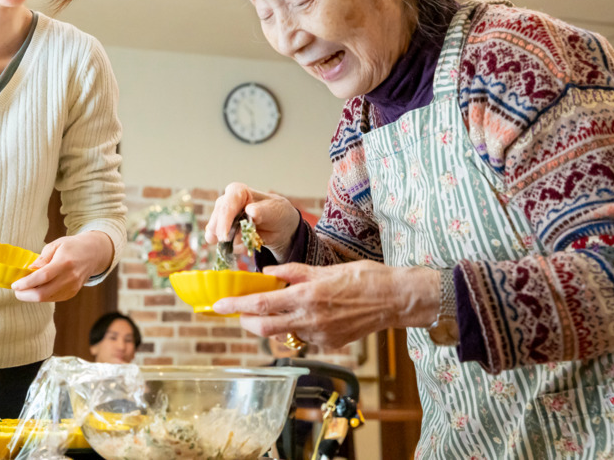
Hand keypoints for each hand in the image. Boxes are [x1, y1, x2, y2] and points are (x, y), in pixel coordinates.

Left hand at [11, 230, 113, 302]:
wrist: (93, 254)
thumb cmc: (72, 247)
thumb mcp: (56, 245)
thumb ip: (42, 258)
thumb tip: (30, 271)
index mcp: (65, 263)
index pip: (43, 277)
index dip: (26, 283)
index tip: (15, 285)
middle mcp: (70, 278)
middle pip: (43, 293)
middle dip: (25, 295)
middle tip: (16, 290)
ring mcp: (72, 288)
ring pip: (46, 299)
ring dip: (32, 296)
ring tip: (24, 288)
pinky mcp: (72, 293)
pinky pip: (52, 298)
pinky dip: (41, 296)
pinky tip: (36, 288)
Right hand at [204, 182, 300, 254]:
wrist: (279, 227)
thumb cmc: (276, 213)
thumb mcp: (275, 210)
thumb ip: (263, 211)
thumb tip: (250, 210)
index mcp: (238, 192)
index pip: (227, 203)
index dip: (224, 219)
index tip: (225, 236)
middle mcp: (227, 203)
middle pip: (217, 218)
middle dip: (222, 233)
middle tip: (229, 243)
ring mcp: (223, 218)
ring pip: (215, 231)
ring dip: (227, 242)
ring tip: (244, 244)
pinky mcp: (223, 232)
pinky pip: (220, 242)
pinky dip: (229, 248)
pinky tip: (242, 247)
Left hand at [211, 261, 438, 348]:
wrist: (395, 300)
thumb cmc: (363, 278)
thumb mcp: (324, 268)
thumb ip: (293, 272)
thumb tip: (269, 272)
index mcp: (306, 296)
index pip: (261, 304)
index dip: (236, 306)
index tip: (218, 306)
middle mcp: (310, 319)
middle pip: (264, 328)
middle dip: (245, 322)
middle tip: (237, 312)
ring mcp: (320, 336)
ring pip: (283, 335)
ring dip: (270, 324)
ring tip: (269, 310)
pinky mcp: (330, 344)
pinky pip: (303, 338)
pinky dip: (296, 327)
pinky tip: (303, 315)